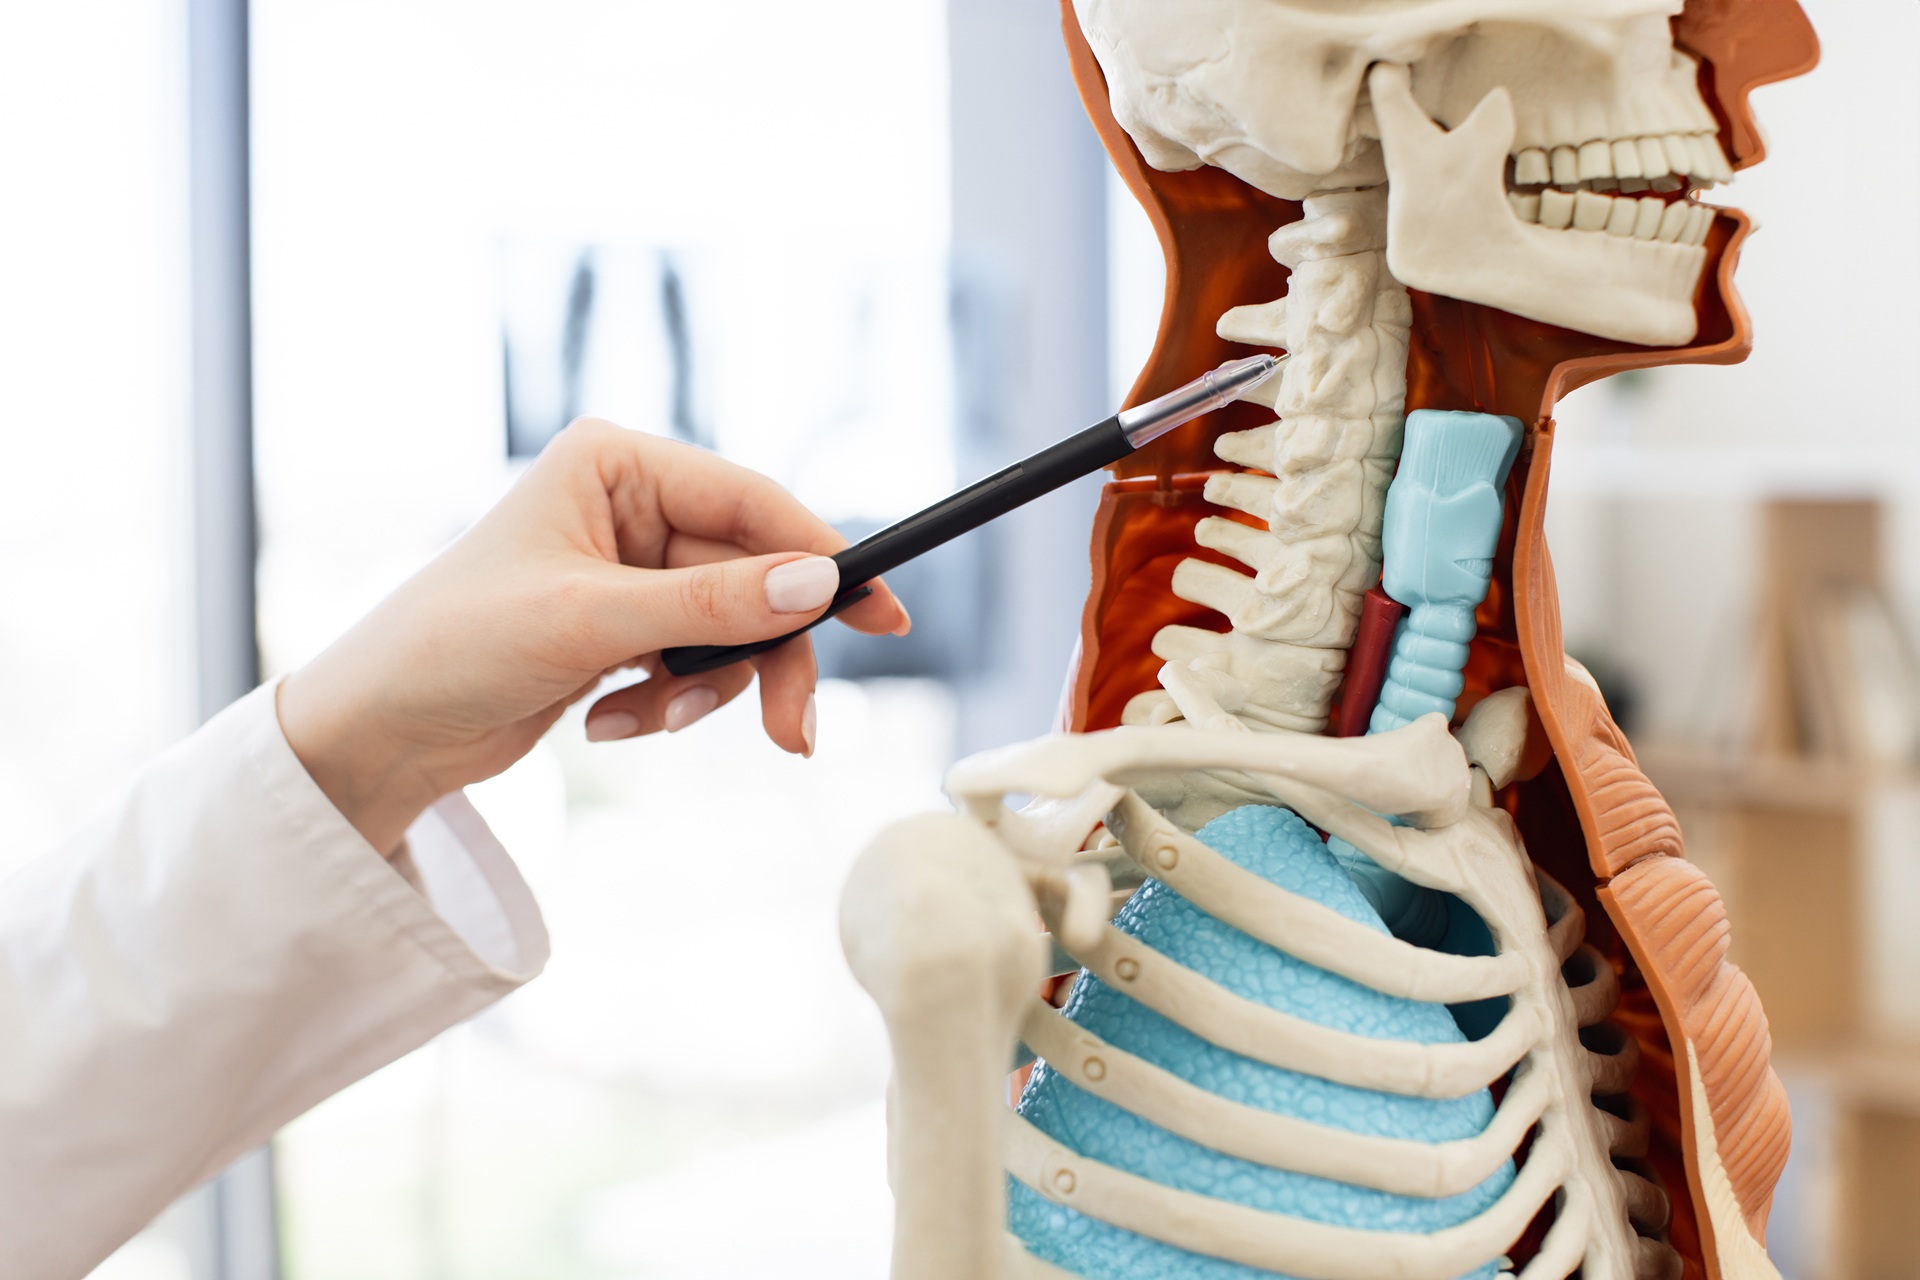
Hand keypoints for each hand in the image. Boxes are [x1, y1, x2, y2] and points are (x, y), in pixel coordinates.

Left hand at [277, 420, 908, 854]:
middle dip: (762, 657)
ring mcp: (630, 570)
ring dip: (701, 692)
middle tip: (793, 731)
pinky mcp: (625, 628)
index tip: (883, 614)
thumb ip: (713, 606)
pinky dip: (666, 705)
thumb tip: (821, 583)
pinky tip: (604, 720)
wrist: (378, 732)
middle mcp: (629, 506)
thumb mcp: (591, 621)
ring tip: (637, 720)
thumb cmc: (453, 646)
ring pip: (733, 631)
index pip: (753, 504)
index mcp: (617, 465)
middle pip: (756, 578)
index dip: (824, 559)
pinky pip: (695, 666)